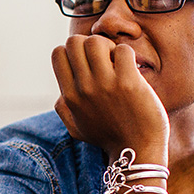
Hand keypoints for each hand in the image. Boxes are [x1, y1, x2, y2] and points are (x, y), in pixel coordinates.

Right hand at [52, 35, 168, 159]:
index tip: (87, 63)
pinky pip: (123, 50)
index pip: (58, 53)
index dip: (73, 51)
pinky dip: (128, 56)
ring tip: (117, 63)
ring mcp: (105, 84)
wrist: (135, 151)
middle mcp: (83, 88)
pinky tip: (132, 70)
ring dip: (108, 47)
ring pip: (96, 41)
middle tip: (104, 60)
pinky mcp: (128, 82)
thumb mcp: (75, 127)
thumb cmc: (108, 138)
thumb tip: (62, 91)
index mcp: (69, 96)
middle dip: (90, 44)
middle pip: (75, 41)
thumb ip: (63, 108)